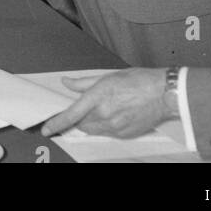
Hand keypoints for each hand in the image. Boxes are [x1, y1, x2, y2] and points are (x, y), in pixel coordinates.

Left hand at [40, 69, 173, 138]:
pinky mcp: (125, 134)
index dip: (57, 123)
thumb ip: (83, 82)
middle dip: (77, 118)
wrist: (163, 94)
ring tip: (102, 109)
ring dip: (90, 122)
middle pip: (81, 123)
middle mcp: (105, 114)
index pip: (71, 114)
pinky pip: (107, 132)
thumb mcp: (107, 76)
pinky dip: (104, 126)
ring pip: (93, 129)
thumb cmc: (137, 80)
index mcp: (98, 97)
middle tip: (84, 108)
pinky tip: (115, 114)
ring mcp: (115, 126)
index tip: (46, 129)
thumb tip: (66, 83)